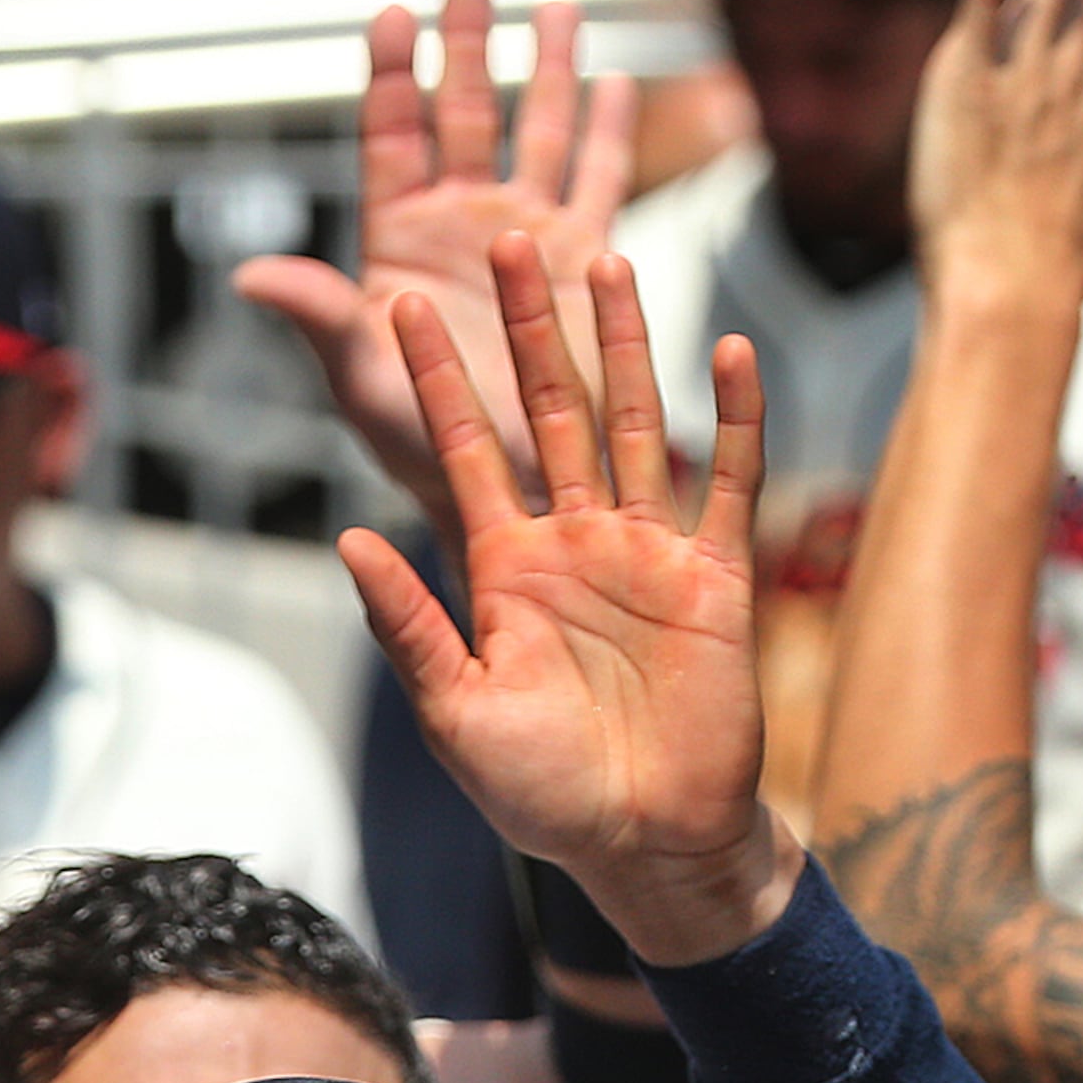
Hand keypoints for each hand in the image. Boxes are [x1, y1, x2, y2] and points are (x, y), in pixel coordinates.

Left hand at [235, 0, 635, 536]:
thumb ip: (317, 316)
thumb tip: (249, 273)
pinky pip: (598, 183)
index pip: (392, 137)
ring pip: (534, 131)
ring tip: (554, 6)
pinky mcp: (578, 261)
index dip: (392, 74)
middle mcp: (458, 223)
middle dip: (467, 40)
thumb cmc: (419, 445)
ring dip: (545, 69)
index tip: (392, 14)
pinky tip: (617, 82)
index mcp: (398, 239)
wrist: (503, 488)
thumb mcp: (359, 379)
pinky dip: (608, 132)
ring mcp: (521, 235)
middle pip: (461, 110)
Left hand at [342, 240, 791, 965]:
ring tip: (604, 256)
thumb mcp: (455, 714)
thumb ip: (409, 624)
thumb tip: (349, 538)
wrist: (646, 845)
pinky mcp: (716, 579)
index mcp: (504, 570)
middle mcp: (573, 544)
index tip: (398, 306)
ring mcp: (648, 554)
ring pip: (633, 423)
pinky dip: (733, 417)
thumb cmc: (543, 797)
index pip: (464, 452)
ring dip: (622, 344)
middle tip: (506, 237)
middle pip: (549, 410)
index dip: (434, 380)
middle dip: (526, 328)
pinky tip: (727, 347)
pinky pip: (729, 482)